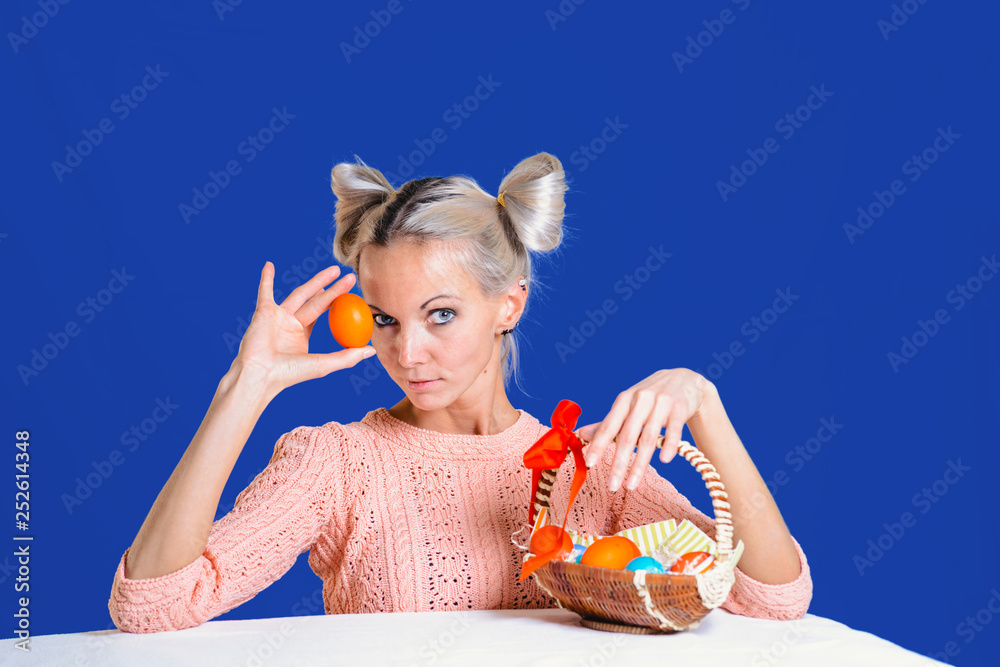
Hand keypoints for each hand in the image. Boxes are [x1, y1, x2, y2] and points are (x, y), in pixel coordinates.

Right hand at [233, 262, 374, 397]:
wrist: (260, 375)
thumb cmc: (289, 374)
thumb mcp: (323, 364)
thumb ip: (347, 357)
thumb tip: (372, 351)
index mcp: (301, 335)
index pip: (323, 314)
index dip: (339, 303)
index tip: (355, 295)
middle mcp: (290, 324)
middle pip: (316, 301)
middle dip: (334, 289)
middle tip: (350, 277)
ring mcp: (277, 317)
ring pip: (299, 294)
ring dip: (315, 281)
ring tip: (333, 270)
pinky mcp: (263, 312)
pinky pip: (265, 291)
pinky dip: (266, 279)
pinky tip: (269, 265)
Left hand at [576, 369, 715, 491]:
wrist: (684, 379)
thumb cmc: (650, 397)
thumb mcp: (628, 405)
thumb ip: (608, 423)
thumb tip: (581, 435)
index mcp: (624, 400)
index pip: (609, 426)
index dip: (598, 445)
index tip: (589, 464)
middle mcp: (641, 399)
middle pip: (627, 436)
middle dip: (619, 463)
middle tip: (612, 486)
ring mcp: (661, 403)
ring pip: (649, 437)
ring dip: (640, 464)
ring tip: (632, 484)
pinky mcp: (680, 407)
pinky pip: (674, 430)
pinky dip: (669, 445)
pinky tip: (664, 460)